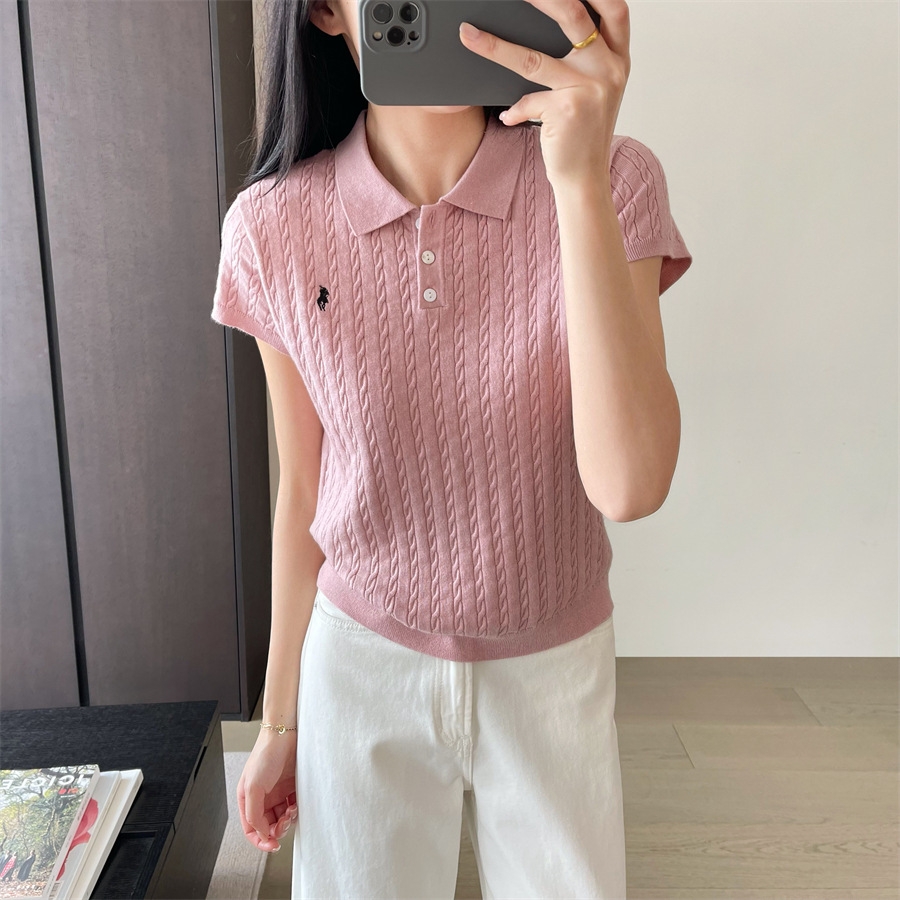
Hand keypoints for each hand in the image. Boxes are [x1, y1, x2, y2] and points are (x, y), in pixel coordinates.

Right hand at [237, 729, 298, 852]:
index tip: (273, 845)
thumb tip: (262, 834)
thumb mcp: (253, 787)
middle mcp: (262, 797)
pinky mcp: (291, 786)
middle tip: (285, 823)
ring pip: (282, 818)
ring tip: (291, 811)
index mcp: (248, 798)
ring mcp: (277, 792)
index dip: (261, 841)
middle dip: (278, 828)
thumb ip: (254, 813)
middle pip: (269, 825)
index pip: (252, 829)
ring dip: (288, 819)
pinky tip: (296, 804)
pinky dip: (296, 809)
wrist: (285, 733)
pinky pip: (294, 806)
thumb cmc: (266, 753)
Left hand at [458, 0, 630, 185]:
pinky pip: (527, 100)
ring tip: (470, 36)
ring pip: (533, 58)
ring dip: (495, 46)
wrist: (585, 179)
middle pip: (573, 16)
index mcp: (618, 59)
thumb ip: (586, 58)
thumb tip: (552, 20)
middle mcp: (609, 69)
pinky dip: (514, 110)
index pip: (614, 8)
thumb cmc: (584, 135)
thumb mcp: (595, 90)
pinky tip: (508, 117)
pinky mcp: (567, 111)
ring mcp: (589, 89)